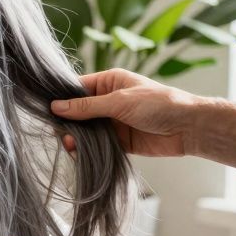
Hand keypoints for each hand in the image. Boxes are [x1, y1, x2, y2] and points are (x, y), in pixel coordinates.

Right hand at [51, 68, 199, 157]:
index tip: (47, 109)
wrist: (189, 128)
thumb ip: (87, 107)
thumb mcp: (119, 102)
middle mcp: (108, 101)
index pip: (77, 88)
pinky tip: (77, 152)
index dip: (62, 98)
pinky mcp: (118, 140)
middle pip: (78, 111)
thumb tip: (56, 107)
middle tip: (58, 131)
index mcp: (109, 83)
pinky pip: (96, 144)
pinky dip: (86, 149)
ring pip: (85, 129)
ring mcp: (113, 121)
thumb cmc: (158, 104)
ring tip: (68, 143)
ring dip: (76, 136)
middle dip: (67, 121)